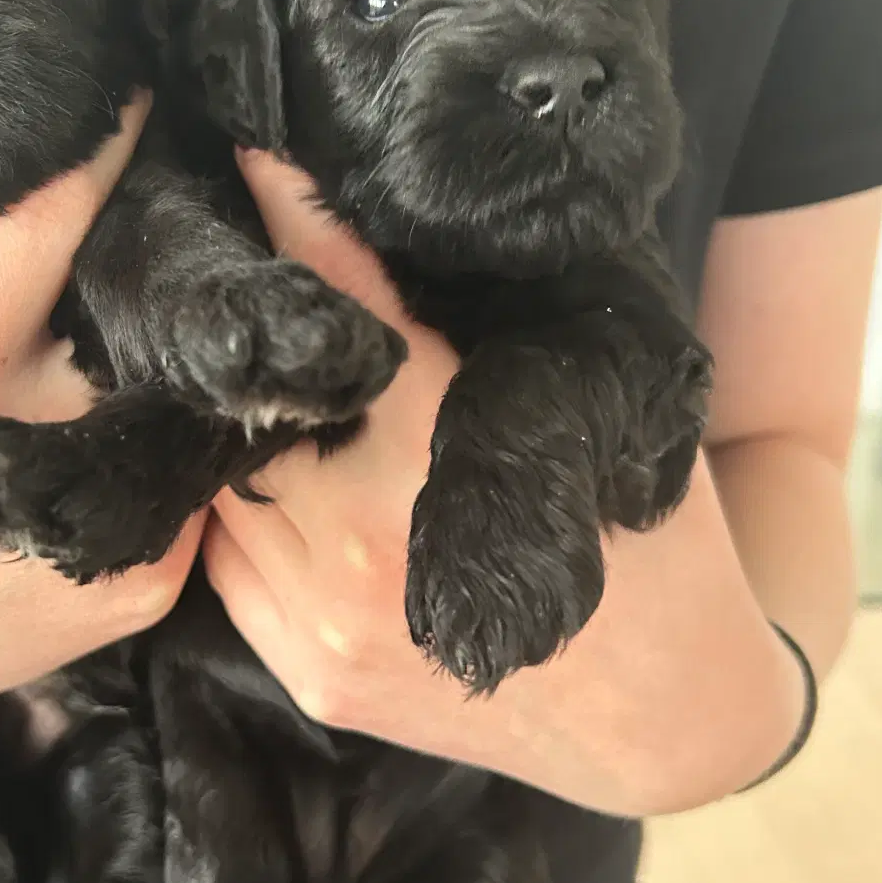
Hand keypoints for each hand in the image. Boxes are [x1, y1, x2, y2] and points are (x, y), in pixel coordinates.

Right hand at [0, 93, 202, 747]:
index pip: (20, 241)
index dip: (83, 172)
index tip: (132, 120)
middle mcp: (33, 447)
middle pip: (136, 327)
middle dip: (159, 292)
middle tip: (178, 260)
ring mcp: (100, 522)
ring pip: (177, 409)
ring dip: (175, 378)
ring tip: (165, 372)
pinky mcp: (145, 580)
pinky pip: (187, 486)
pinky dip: (174, 455)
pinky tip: (152, 454)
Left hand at [204, 150, 803, 815]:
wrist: (654, 713)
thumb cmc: (646, 553)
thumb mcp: (584, 425)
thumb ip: (480, 359)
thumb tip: (388, 274)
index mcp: (445, 459)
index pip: (350, 321)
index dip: (300, 233)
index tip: (255, 170)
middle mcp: (367, 543)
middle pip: (261, 412)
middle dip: (258, 359)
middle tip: (252, 315)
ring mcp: (327, 622)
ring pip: (227, 494)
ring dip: (240, 442)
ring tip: (259, 403)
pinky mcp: (312, 675)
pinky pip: (232, 571)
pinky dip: (242, 522)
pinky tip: (277, 492)